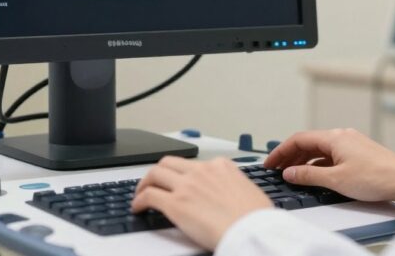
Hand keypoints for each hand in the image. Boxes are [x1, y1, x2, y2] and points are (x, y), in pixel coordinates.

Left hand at [132, 156, 272, 250]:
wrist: (253, 231)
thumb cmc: (256, 217)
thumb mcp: (249, 190)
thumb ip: (233, 185)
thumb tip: (230, 192)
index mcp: (220, 166)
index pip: (193, 163)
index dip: (181, 173)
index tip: (178, 180)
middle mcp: (201, 171)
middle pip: (169, 162)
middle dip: (158, 172)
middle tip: (154, 183)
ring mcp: (186, 186)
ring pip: (154, 174)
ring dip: (145, 183)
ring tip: (141, 194)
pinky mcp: (175, 204)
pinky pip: (148, 196)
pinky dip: (139, 201)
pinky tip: (138, 208)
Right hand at [265, 128, 394, 201]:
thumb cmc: (376, 177)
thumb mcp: (336, 180)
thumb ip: (309, 176)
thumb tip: (290, 173)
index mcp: (334, 137)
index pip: (298, 139)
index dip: (280, 151)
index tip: (270, 163)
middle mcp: (341, 136)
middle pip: (308, 143)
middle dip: (290, 156)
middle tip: (277, 170)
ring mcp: (351, 144)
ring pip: (320, 150)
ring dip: (304, 161)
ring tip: (293, 175)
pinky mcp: (358, 153)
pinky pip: (331, 155)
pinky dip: (318, 164)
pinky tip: (315, 176)